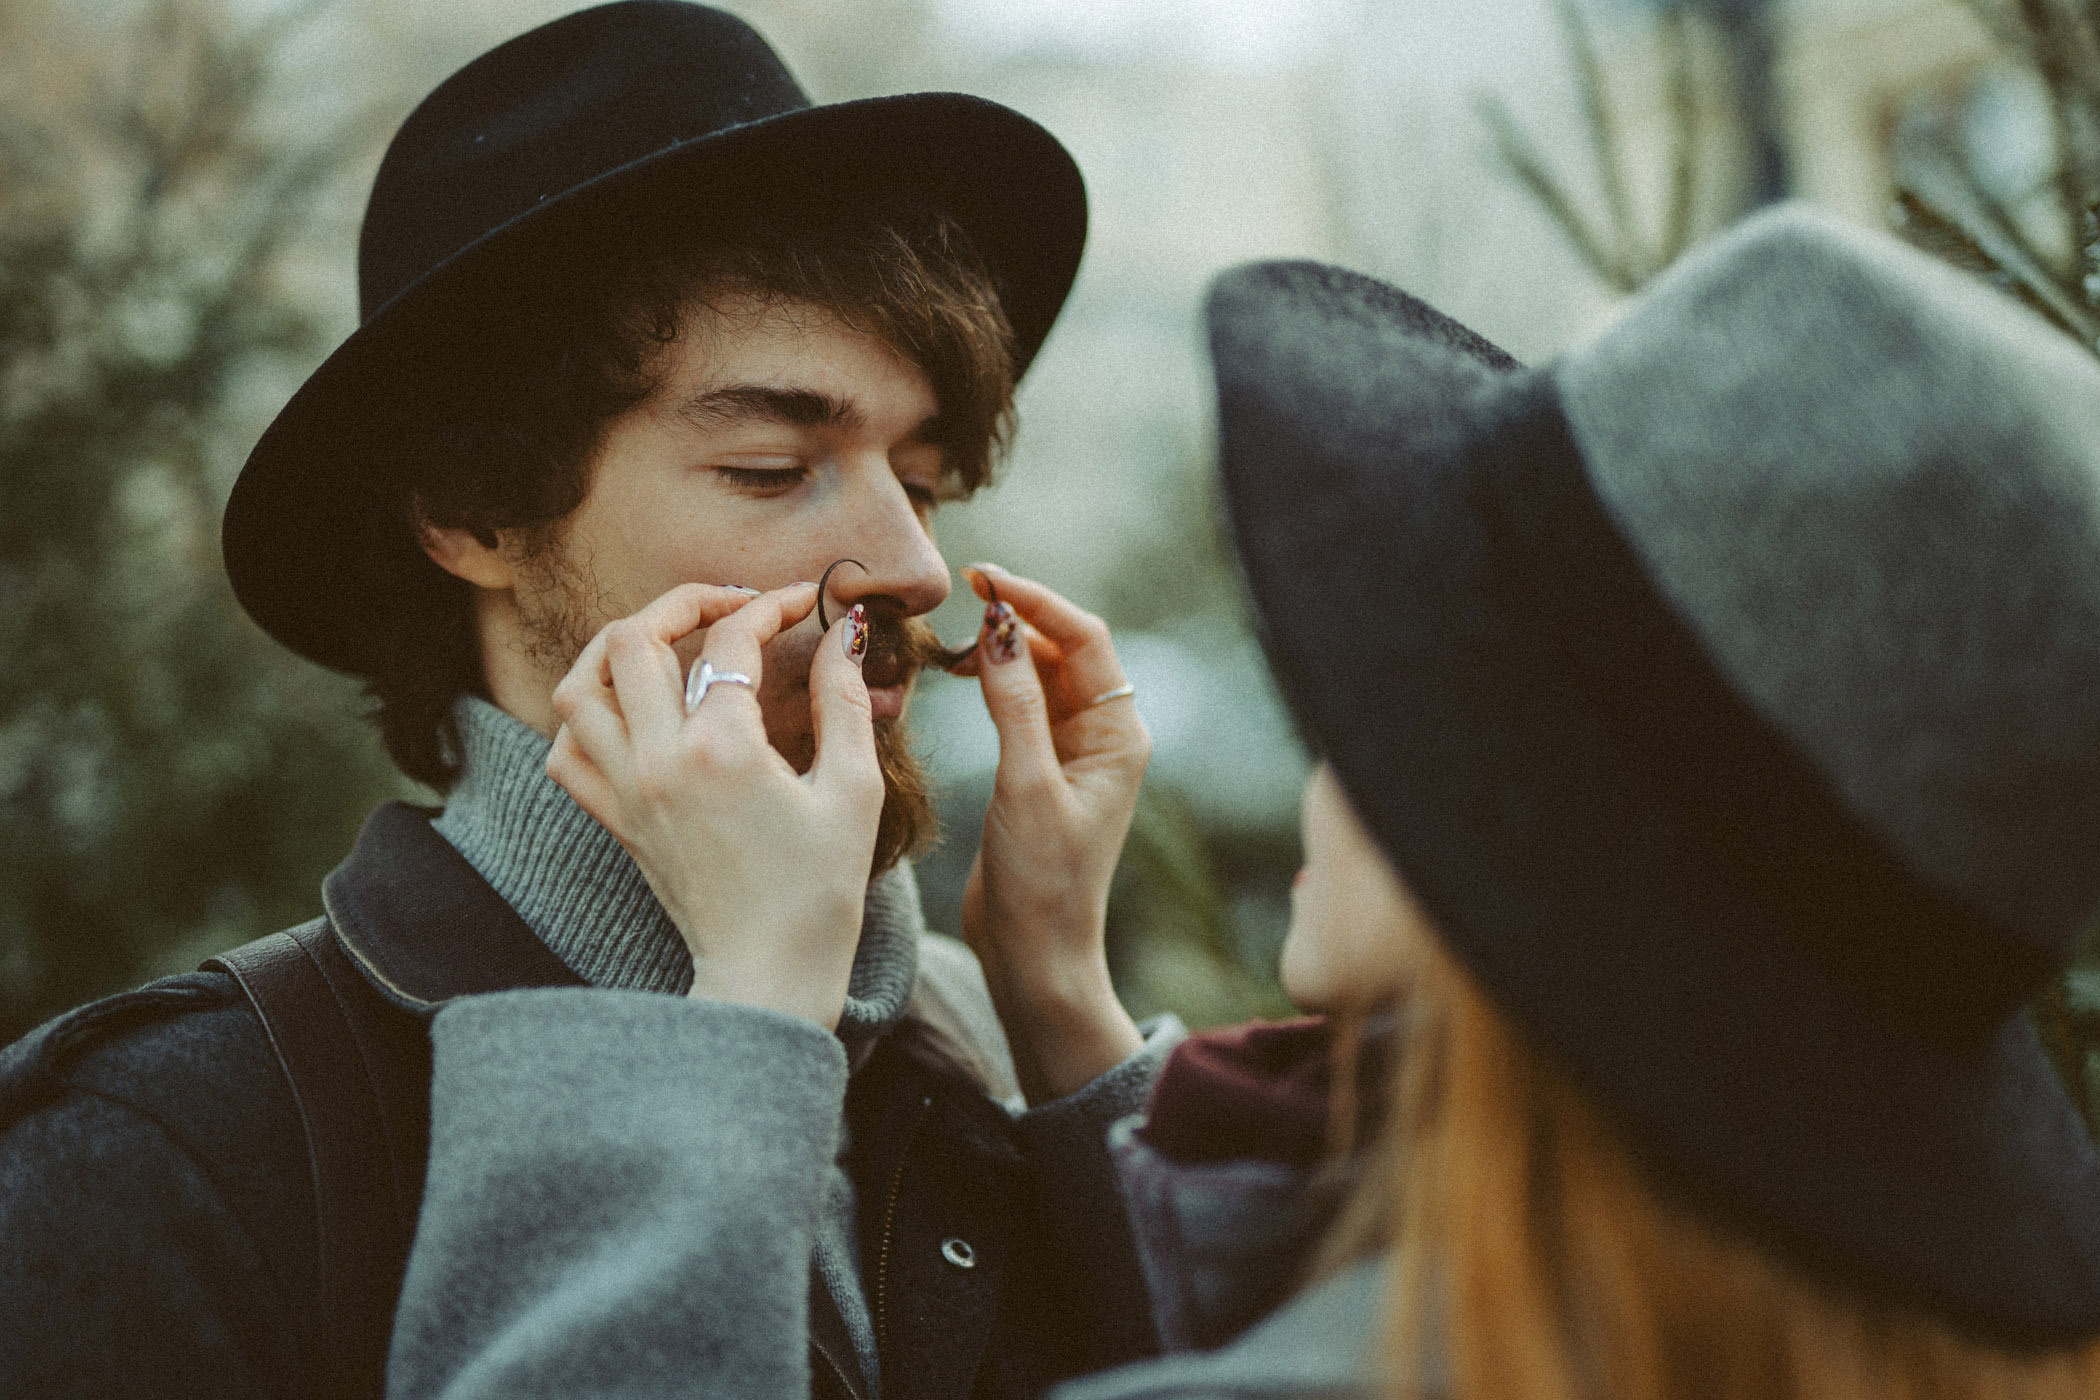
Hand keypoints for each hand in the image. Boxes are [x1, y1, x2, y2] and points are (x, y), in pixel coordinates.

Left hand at [545, 582, 884, 1029]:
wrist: (768, 975)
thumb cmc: (821, 891)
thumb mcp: (853, 790)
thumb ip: (845, 702)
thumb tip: (845, 633)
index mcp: (722, 750)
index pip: (732, 638)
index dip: (774, 604)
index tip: (807, 601)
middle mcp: (658, 762)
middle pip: (631, 639)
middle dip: (682, 602)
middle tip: (730, 604)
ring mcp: (626, 792)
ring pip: (579, 687)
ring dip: (616, 649)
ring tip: (664, 641)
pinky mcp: (614, 821)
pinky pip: (567, 751)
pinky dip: (587, 717)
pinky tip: (632, 710)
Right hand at [954, 564, 1148, 1101]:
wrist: (1033, 956)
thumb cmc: (1041, 883)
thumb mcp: (1026, 786)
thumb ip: (1014, 703)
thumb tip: (1000, 626)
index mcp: (1118, 734)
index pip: (1085, 639)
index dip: (1036, 601)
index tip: (983, 578)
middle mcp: (1102, 735)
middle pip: (1064, 647)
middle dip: (1016, 615)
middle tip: (960, 591)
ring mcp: (1070, 751)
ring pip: (1038, 671)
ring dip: (999, 646)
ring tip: (948, 633)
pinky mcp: (1038, 768)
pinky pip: (1018, 702)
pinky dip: (989, 679)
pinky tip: (954, 670)